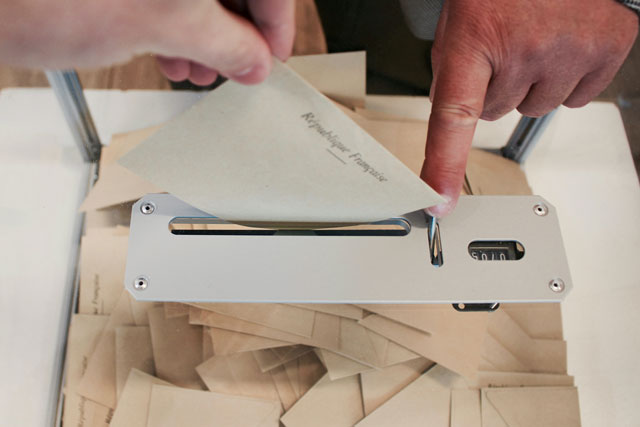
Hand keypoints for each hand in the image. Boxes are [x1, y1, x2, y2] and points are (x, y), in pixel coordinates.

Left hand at [0, 0, 294, 84]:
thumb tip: (254, 60)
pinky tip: (168, 52)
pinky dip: (172, 26)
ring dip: (204, 35)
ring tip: (198, 68)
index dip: (276, 21)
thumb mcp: (165, 25)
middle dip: (237, 32)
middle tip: (237, 68)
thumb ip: (226, 43)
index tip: (273, 55)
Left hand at [422, 0, 637, 216]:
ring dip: (530, 84)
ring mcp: (569, 51)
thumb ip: (453, 69)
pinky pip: (573, 99)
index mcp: (475, 37)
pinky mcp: (605, 51)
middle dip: (493, 87)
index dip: (444, 164)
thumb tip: (454, 119)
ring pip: (533, 108)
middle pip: (495, 112)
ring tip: (533, 42)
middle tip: (502, 48)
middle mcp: (524, 48)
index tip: (438, 200)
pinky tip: (561, 47)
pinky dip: (564, 79)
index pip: (453, 116)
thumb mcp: (461, 21)